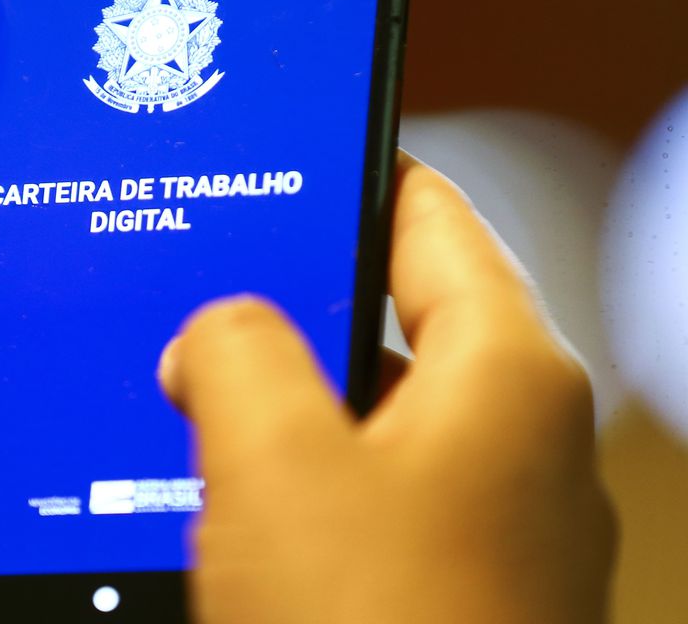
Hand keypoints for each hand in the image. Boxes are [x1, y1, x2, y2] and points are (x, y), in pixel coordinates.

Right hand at [161, 153, 615, 622]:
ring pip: (375, 417)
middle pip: (400, 319)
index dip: (356, 172)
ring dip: (294, 411)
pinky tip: (242, 511)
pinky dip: (310, 486)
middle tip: (215, 291)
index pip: (432, 216)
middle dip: (299, 308)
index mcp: (508, 375)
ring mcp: (494, 516)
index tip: (300, 150)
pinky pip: (371, 494)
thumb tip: (214, 335)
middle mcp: (520, 440)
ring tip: (209, 406)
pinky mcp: (455, 579)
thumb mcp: (274, 462)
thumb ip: (234, 354)